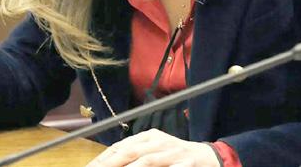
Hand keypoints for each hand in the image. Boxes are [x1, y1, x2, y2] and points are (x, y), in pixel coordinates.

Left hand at [85, 129, 219, 166]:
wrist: (209, 158)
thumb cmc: (177, 157)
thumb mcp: (155, 152)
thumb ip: (136, 156)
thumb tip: (111, 162)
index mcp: (148, 137)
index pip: (121, 145)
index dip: (104, 157)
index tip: (91, 166)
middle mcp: (157, 140)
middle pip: (129, 150)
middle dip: (110, 162)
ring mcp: (171, 150)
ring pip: (146, 159)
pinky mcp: (184, 161)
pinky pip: (166, 166)